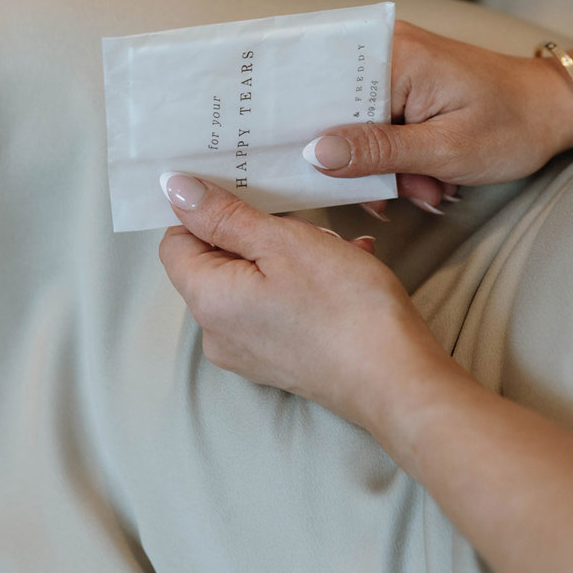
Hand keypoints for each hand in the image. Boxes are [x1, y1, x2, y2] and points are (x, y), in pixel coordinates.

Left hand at [159, 175, 443, 429]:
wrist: (398, 381)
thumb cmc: (346, 309)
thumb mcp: (283, 242)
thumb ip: (223, 215)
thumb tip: (175, 191)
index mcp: (208, 301)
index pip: (175, 241)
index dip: (206, 211)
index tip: (246, 192)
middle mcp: (217, 333)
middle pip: (216, 260)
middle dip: (257, 232)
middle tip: (304, 224)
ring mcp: (248, 352)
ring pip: (252, 280)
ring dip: (287, 254)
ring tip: (334, 248)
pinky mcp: (278, 361)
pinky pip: (274, 306)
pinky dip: (302, 283)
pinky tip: (344, 270)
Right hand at [303, 20, 572, 208]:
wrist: (555, 110)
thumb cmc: (512, 125)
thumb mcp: (445, 150)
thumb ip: (377, 152)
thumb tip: (314, 154)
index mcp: (391, 54)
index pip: (317, 82)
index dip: (295, 122)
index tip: (282, 158)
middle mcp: (385, 49)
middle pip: (331, 108)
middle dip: (357, 160)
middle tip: (400, 190)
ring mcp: (394, 66)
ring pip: (353, 125)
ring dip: (382, 166)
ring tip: (427, 185)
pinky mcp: (403, 84)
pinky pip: (375, 124)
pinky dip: (394, 158)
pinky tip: (425, 177)